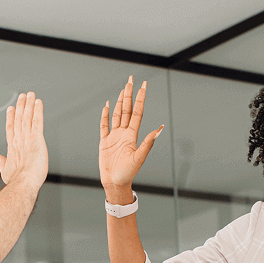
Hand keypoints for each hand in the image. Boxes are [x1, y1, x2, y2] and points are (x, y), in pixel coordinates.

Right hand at [0, 92, 47, 190]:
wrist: (24, 182)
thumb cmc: (16, 180)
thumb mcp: (6, 171)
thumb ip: (2, 162)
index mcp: (12, 146)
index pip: (11, 128)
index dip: (11, 117)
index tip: (11, 109)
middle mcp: (19, 139)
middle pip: (19, 119)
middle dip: (21, 106)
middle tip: (22, 96)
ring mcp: (27, 138)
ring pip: (27, 117)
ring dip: (29, 105)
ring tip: (30, 95)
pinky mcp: (37, 138)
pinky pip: (37, 121)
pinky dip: (38, 111)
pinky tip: (38, 102)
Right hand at [99, 77, 162, 199]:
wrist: (115, 183)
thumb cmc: (128, 173)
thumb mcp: (139, 157)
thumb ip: (148, 142)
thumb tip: (159, 129)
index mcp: (132, 135)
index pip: (137, 111)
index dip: (140, 98)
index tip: (143, 85)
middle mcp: (124, 133)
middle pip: (127, 109)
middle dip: (129, 94)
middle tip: (131, 79)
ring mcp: (114, 137)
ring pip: (117, 114)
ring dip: (120, 101)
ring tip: (123, 89)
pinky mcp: (105, 142)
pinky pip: (104, 125)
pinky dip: (105, 115)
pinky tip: (107, 106)